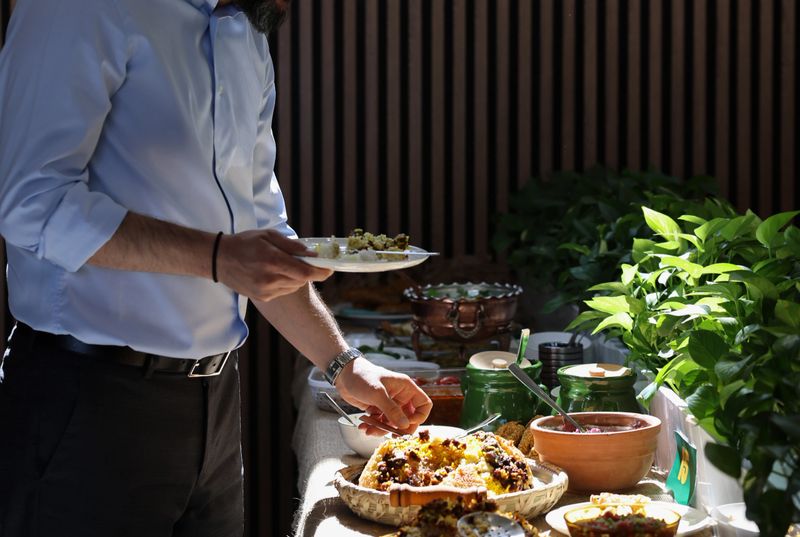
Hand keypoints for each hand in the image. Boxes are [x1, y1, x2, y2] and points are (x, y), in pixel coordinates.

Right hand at [216, 229, 332, 300]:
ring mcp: (265, 291)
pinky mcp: (262, 298)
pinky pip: (283, 291)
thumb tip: (312, 254)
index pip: (304, 272)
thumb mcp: (268, 236)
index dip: (321, 272)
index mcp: (272, 261)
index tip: (330, 269)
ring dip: (296, 277)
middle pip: (301, 280)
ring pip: (293, 287)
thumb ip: (292, 245)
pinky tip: (274, 274)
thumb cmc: (244, 243)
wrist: (219, 259)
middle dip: (307, 271)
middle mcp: (269, 279)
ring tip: (283, 265)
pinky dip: (285, 283)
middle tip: (305, 261)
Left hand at [335, 357, 432, 435]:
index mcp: (406, 388)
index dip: (419, 417)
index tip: (407, 424)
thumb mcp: (377, 393)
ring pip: (393, 423)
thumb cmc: (362, 376)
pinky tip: (364, 426)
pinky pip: (381, 422)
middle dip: (399, 428)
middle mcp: (400, 396)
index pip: (424, 404)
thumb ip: (392, 410)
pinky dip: (373, 427)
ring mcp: (389, 403)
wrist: (343, 374)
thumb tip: (405, 426)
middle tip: (391, 435)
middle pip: (409, 418)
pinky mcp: (378, 409)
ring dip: (382, 429)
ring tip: (369, 430)